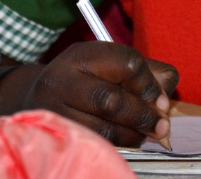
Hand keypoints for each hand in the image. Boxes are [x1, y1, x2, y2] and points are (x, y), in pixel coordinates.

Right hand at [17, 41, 179, 145]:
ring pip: (102, 130)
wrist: (35, 99)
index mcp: (83, 55)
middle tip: (161, 127)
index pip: (128, 64)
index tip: (161, 102)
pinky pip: (93, 145)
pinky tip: (125, 141)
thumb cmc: (86, 81)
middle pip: (112, 100)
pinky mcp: (54, 136)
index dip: (150, 86)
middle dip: (143, 116)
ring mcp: (53, 111)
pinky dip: (116, 146)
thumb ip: (147, 75)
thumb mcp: (112, 66)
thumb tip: (165, 103)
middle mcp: (62, 80)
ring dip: (132, 136)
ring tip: (144, 135)